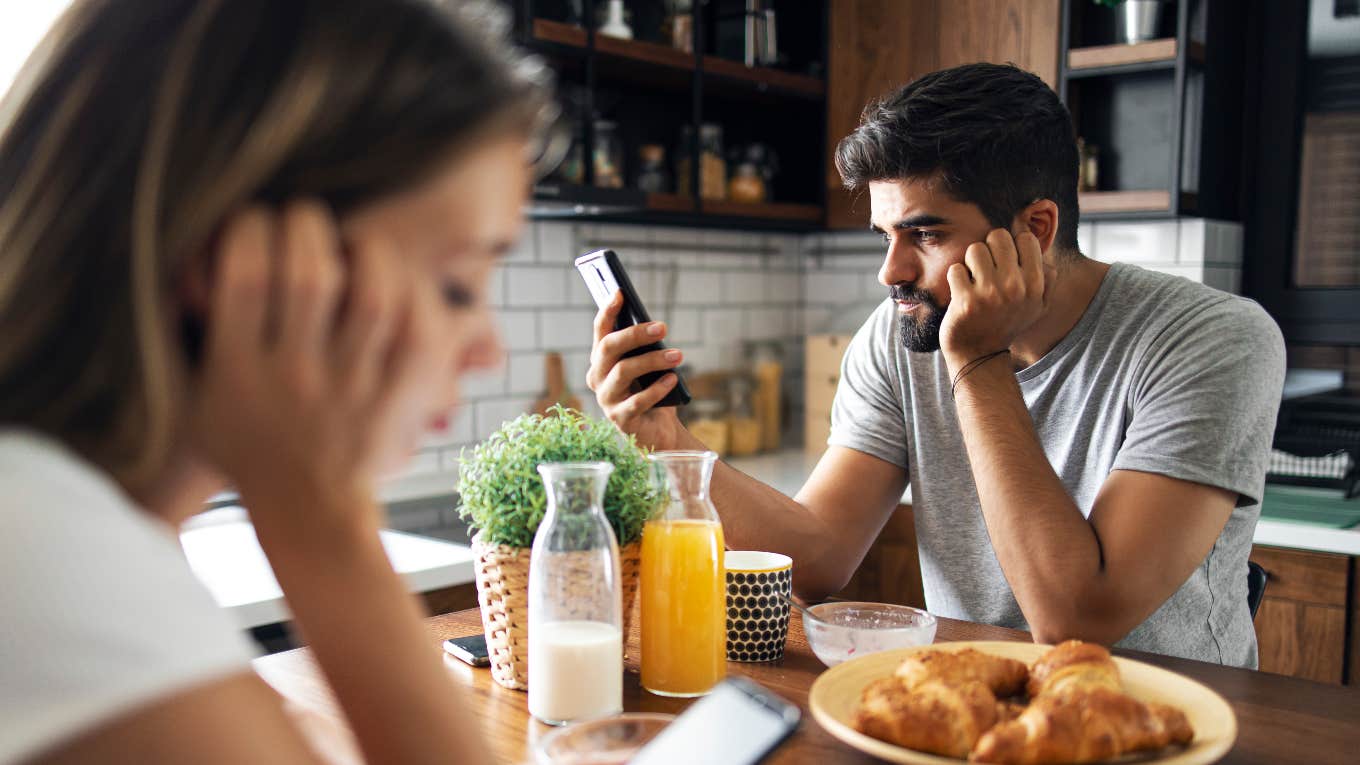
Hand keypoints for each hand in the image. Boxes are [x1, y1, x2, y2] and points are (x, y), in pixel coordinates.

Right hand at [189, 202, 422, 539]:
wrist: (307, 509)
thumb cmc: (246, 443)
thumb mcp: (195, 398)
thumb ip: (192, 336)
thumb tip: (192, 258)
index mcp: (239, 370)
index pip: (245, 277)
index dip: (250, 229)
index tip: (252, 222)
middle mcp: (297, 375)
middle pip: (310, 275)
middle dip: (306, 227)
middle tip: (303, 220)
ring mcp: (351, 386)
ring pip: (372, 296)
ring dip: (366, 251)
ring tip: (353, 243)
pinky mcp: (394, 395)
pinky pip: (415, 332)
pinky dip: (411, 294)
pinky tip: (394, 278)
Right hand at [586, 291, 687, 449]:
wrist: (660, 430)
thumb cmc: (653, 391)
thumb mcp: (648, 366)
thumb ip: (644, 349)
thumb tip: (653, 327)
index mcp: (601, 361)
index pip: (600, 332)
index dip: (607, 311)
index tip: (620, 293)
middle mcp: (597, 378)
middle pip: (609, 348)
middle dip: (635, 334)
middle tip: (662, 327)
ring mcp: (606, 400)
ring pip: (623, 371)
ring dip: (652, 360)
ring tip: (678, 356)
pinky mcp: (620, 420)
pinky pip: (637, 401)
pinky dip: (657, 388)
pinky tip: (673, 380)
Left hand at [940, 229, 1055, 369]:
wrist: (978, 353)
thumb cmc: (1006, 323)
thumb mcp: (1037, 306)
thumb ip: (1046, 279)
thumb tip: (1045, 255)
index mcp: (1035, 285)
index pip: (1026, 238)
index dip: (1012, 246)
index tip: (1005, 263)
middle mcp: (1015, 288)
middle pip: (998, 236)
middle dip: (989, 249)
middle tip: (986, 269)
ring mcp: (990, 294)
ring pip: (975, 249)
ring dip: (970, 263)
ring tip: (974, 281)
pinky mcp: (966, 301)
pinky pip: (956, 269)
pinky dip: (955, 278)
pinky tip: (961, 292)